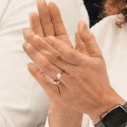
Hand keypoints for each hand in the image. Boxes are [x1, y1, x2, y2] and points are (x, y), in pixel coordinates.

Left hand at [23, 0, 121, 126]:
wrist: (100, 103)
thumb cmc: (99, 78)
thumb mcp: (98, 57)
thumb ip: (88, 39)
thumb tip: (80, 22)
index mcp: (84, 64)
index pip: (68, 53)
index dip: (58, 45)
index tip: (47, 36)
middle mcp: (74, 74)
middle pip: (54, 59)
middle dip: (40, 46)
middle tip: (29, 34)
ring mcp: (66, 85)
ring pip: (48, 69)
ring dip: (35, 57)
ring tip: (26, 45)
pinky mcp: (60, 95)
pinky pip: (46, 83)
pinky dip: (37, 74)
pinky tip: (29, 65)